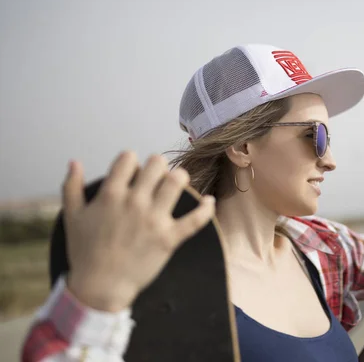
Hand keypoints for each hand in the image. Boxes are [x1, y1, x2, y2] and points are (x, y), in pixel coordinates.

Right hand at [62, 151, 214, 311]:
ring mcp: (153, 220)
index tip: (132, 170)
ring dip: (179, 178)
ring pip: (177, 182)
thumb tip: (74, 162)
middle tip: (157, 174)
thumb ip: (71, 186)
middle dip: (158, 166)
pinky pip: (196, 219)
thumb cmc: (84, 251)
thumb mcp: (72, 217)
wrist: (99, 287)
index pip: (128, 158)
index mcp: (111, 195)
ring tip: (177, 182)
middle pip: (157, 165)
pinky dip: (206, 208)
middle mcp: (134, 203)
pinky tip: (209, 200)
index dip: (131, 160)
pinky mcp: (169, 238)